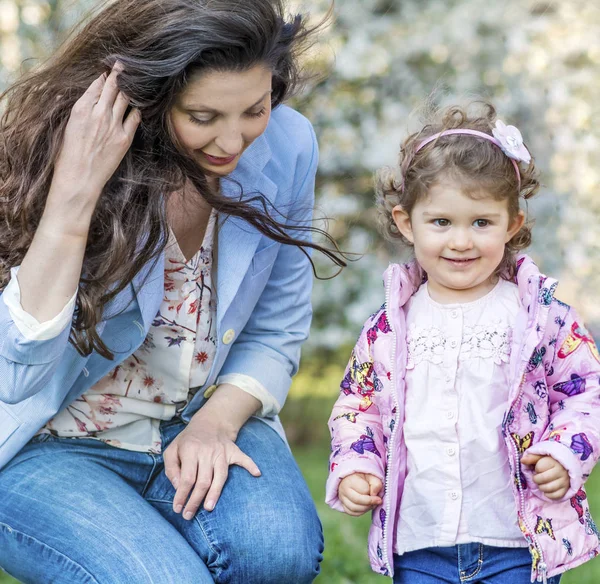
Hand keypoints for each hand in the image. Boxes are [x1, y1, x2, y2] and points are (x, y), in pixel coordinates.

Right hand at [48, 62, 140, 225]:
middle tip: (127, 64)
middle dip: (121, 74)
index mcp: (80, 109)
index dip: (106, 76)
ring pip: (125, 99)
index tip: (111, 70)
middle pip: (113, 88)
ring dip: (131, 88)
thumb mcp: (66, 127)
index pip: (97, 86)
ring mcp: (112, 125)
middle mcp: (98, 113)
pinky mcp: (124, 138)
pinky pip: (134, 117)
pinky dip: (137, 108)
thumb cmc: (68, 156)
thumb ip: (76, 108)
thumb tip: (80, 95)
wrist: (79, 179)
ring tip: (136, 79)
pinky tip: (140, 104)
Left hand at [163, 417, 260, 519]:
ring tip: (209, 507)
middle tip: (189, 515)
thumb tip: (178, 486)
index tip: (178, 509)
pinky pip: (244, 458)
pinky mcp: (233, 451)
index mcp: (190, 450)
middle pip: (203, 481)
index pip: (187, 478)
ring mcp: (222, 452)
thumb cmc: (188, 440)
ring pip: (220, 476)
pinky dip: (251, 466)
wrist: (209, 422)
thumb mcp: (172, 449)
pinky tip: (257, 473)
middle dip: (195, 501)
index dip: (182, 495)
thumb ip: (171, 468)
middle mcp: (207, 452)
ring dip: (215, 493)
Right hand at [338, 473, 382, 515]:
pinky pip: (352, 513)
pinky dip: (361, 512)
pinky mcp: (343, 505)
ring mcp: (342, 498)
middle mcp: (343, 489)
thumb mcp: (372, 476)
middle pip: (358, 500)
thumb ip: (376, 484)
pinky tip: (366, 507)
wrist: (352, 478)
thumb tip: (374, 495)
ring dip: (366, 508)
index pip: (364, 490)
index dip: (373, 493)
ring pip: (354, 509)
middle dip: (370, 502)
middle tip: (378, 501)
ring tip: (372, 504)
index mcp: (350, 480)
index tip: (377, 493)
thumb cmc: (363, 477)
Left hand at [521, 453, 569, 499]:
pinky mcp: (566, 490)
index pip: (539, 468)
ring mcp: (564, 482)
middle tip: (537, 478)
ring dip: (541, 487)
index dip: (536, 469)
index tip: (538, 469)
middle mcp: (561, 472)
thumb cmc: (549, 461)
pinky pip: (556, 496)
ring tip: (542, 484)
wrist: (564, 467)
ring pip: (548, 488)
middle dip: (536, 479)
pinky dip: (548, 494)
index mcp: (553, 462)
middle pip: (543, 479)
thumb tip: (522, 460)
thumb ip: (531, 458)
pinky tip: (547, 490)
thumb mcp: (540, 457)